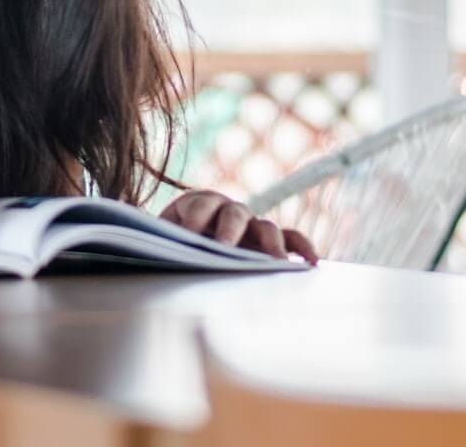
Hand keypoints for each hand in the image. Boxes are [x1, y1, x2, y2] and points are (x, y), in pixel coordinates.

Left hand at [160, 190, 318, 263]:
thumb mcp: (160, 239)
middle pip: (234, 214)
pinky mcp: (267, 240)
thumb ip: (161, 241)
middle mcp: (228, 210)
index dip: (195, 216)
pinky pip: (290, 239)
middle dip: (230, 230)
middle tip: (225, 247)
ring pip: (266, 227)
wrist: (179, 244)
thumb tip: (154, 249)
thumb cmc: (169, 244)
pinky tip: (311, 262)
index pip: (200, 204)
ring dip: (272, 243)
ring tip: (277, 262)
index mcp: (197, 203)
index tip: (189, 233)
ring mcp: (251, 224)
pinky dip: (301, 247)